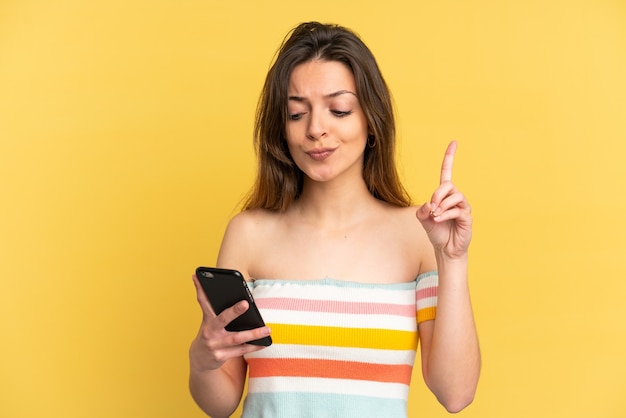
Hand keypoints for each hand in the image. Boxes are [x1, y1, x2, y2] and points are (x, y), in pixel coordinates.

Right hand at [189, 275, 269, 372]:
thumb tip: (198, 278)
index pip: (204, 302)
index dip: (202, 290)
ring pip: (236, 338)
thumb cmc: (209, 333)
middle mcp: (209, 332)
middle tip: (245, 303)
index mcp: (207, 319)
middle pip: (222, 319)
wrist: (199, 359)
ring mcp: (214, 345)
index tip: (201, 279)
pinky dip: (253, 347)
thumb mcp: (207, 319)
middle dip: (233, 311)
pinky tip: (264, 343)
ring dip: (253, 334)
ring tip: (267, 329)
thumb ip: (207, 302)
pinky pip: (240, 351)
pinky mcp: (221, 356)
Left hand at [416, 141, 471, 258]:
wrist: (445, 249)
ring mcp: (462, 206)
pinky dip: (445, 214)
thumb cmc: (436, 232)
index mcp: (444, 194)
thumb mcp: (423, 219)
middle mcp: (455, 197)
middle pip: (448, 185)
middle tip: (431, 207)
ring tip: (436, 216)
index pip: (447, 172)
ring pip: (454, 196)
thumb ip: (422, 210)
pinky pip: (457, 209)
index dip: (450, 157)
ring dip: (441, 205)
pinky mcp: (467, 217)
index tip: (454, 142)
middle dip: (437, 194)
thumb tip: (429, 205)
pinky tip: (439, 219)